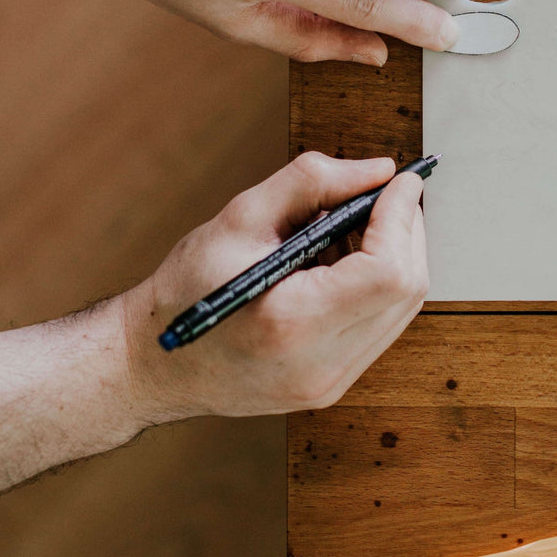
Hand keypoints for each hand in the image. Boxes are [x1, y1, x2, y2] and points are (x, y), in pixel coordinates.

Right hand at [0, 152, 426, 503]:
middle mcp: (321, 367)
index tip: (401, 180)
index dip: (402, 217)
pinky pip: (381, 326)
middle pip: (406, 290)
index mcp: (293, 325)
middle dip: (406, 231)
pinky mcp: (331, 386)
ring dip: (396, 256)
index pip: (388, 271)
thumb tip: (379, 170)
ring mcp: (330, 384)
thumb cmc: (184, 289)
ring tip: (360, 223)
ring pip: (401, 310)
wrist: (150, 364)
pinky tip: (348, 258)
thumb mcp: (239, 218)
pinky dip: (379, 284)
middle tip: (386, 193)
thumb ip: (312, 182)